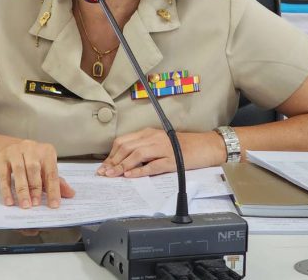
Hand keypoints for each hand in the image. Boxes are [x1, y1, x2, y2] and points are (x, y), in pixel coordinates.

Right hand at [0, 139, 74, 208]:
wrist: (4, 147)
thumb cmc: (29, 159)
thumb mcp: (44, 167)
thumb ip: (56, 180)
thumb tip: (71, 194)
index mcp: (46, 151)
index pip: (51, 172)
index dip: (54, 189)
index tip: (54, 205)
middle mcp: (30, 148)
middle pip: (34, 170)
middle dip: (36, 189)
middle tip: (36, 204)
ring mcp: (14, 151)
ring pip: (19, 171)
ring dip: (22, 190)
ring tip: (25, 205)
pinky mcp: (1, 158)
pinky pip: (4, 175)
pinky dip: (7, 190)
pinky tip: (10, 201)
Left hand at [98, 129, 226, 177]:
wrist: (204, 146)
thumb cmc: (181, 146)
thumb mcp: (158, 143)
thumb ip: (142, 148)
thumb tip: (123, 162)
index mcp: (148, 133)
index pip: (123, 141)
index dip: (112, 154)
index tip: (103, 166)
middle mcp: (154, 138)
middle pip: (127, 147)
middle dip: (113, 161)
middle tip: (104, 172)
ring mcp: (163, 148)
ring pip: (137, 154)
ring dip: (122, 165)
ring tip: (112, 175)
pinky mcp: (172, 160)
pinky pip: (153, 165)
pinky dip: (140, 170)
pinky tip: (130, 175)